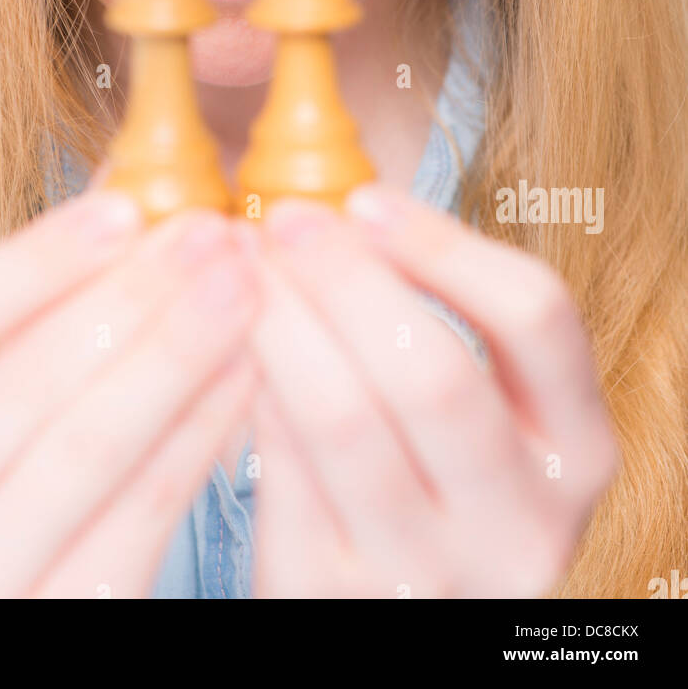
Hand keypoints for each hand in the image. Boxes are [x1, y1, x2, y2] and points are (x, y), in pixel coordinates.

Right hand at [0, 192, 259, 597]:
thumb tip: (128, 182)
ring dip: (180, 355)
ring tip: (243, 287)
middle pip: (27, 381)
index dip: (37, 258)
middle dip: (135, 296)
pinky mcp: (50, 627)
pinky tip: (244, 376)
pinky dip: (198, 438)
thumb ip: (26, 309)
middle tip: (213, 232)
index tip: (125, 207)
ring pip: (90, 447)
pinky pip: (140, 517)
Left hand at [247, 186, 619, 598]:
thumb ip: (442, 317)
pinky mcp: (339, 597)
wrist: (398, 607)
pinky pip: (281, 471)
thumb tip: (337, 212)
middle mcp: (523, 523)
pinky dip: (250, 388)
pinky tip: (228, 339)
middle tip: (282, 219)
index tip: (365, 199)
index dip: (444, 245)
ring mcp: (433, 572)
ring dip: (280, 320)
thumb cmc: (434, 471)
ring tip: (242, 267)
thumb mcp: (484, 411)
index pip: (536, 317)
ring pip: (344, 419)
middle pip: (433, 370)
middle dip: (345, 276)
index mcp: (579, 451)